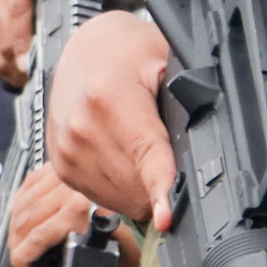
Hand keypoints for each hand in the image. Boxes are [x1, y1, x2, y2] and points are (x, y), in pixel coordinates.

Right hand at [5, 166, 139, 266]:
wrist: (143, 169)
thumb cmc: (138, 206)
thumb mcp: (129, 241)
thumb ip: (117, 258)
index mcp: (78, 210)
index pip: (37, 237)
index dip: (24, 258)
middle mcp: (66, 191)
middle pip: (25, 222)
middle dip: (17, 247)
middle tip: (21, 261)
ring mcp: (60, 176)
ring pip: (22, 203)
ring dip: (14, 226)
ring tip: (19, 243)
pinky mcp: (58, 166)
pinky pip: (28, 183)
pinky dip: (20, 201)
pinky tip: (20, 214)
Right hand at [46, 11, 176, 228]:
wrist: (84, 48)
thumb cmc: (126, 51)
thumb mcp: (166, 62)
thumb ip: (185, 101)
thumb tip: (206, 144)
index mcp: (112, 100)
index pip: (145, 157)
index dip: (160, 190)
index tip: (166, 217)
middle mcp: (82, 129)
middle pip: (136, 188)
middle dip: (162, 186)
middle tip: (171, 157)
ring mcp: (67, 151)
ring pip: (119, 199)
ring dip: (140, 190)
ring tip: (143, 154)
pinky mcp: (60, 165)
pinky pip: (99, 197)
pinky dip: (119, 189)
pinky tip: (125, 160)